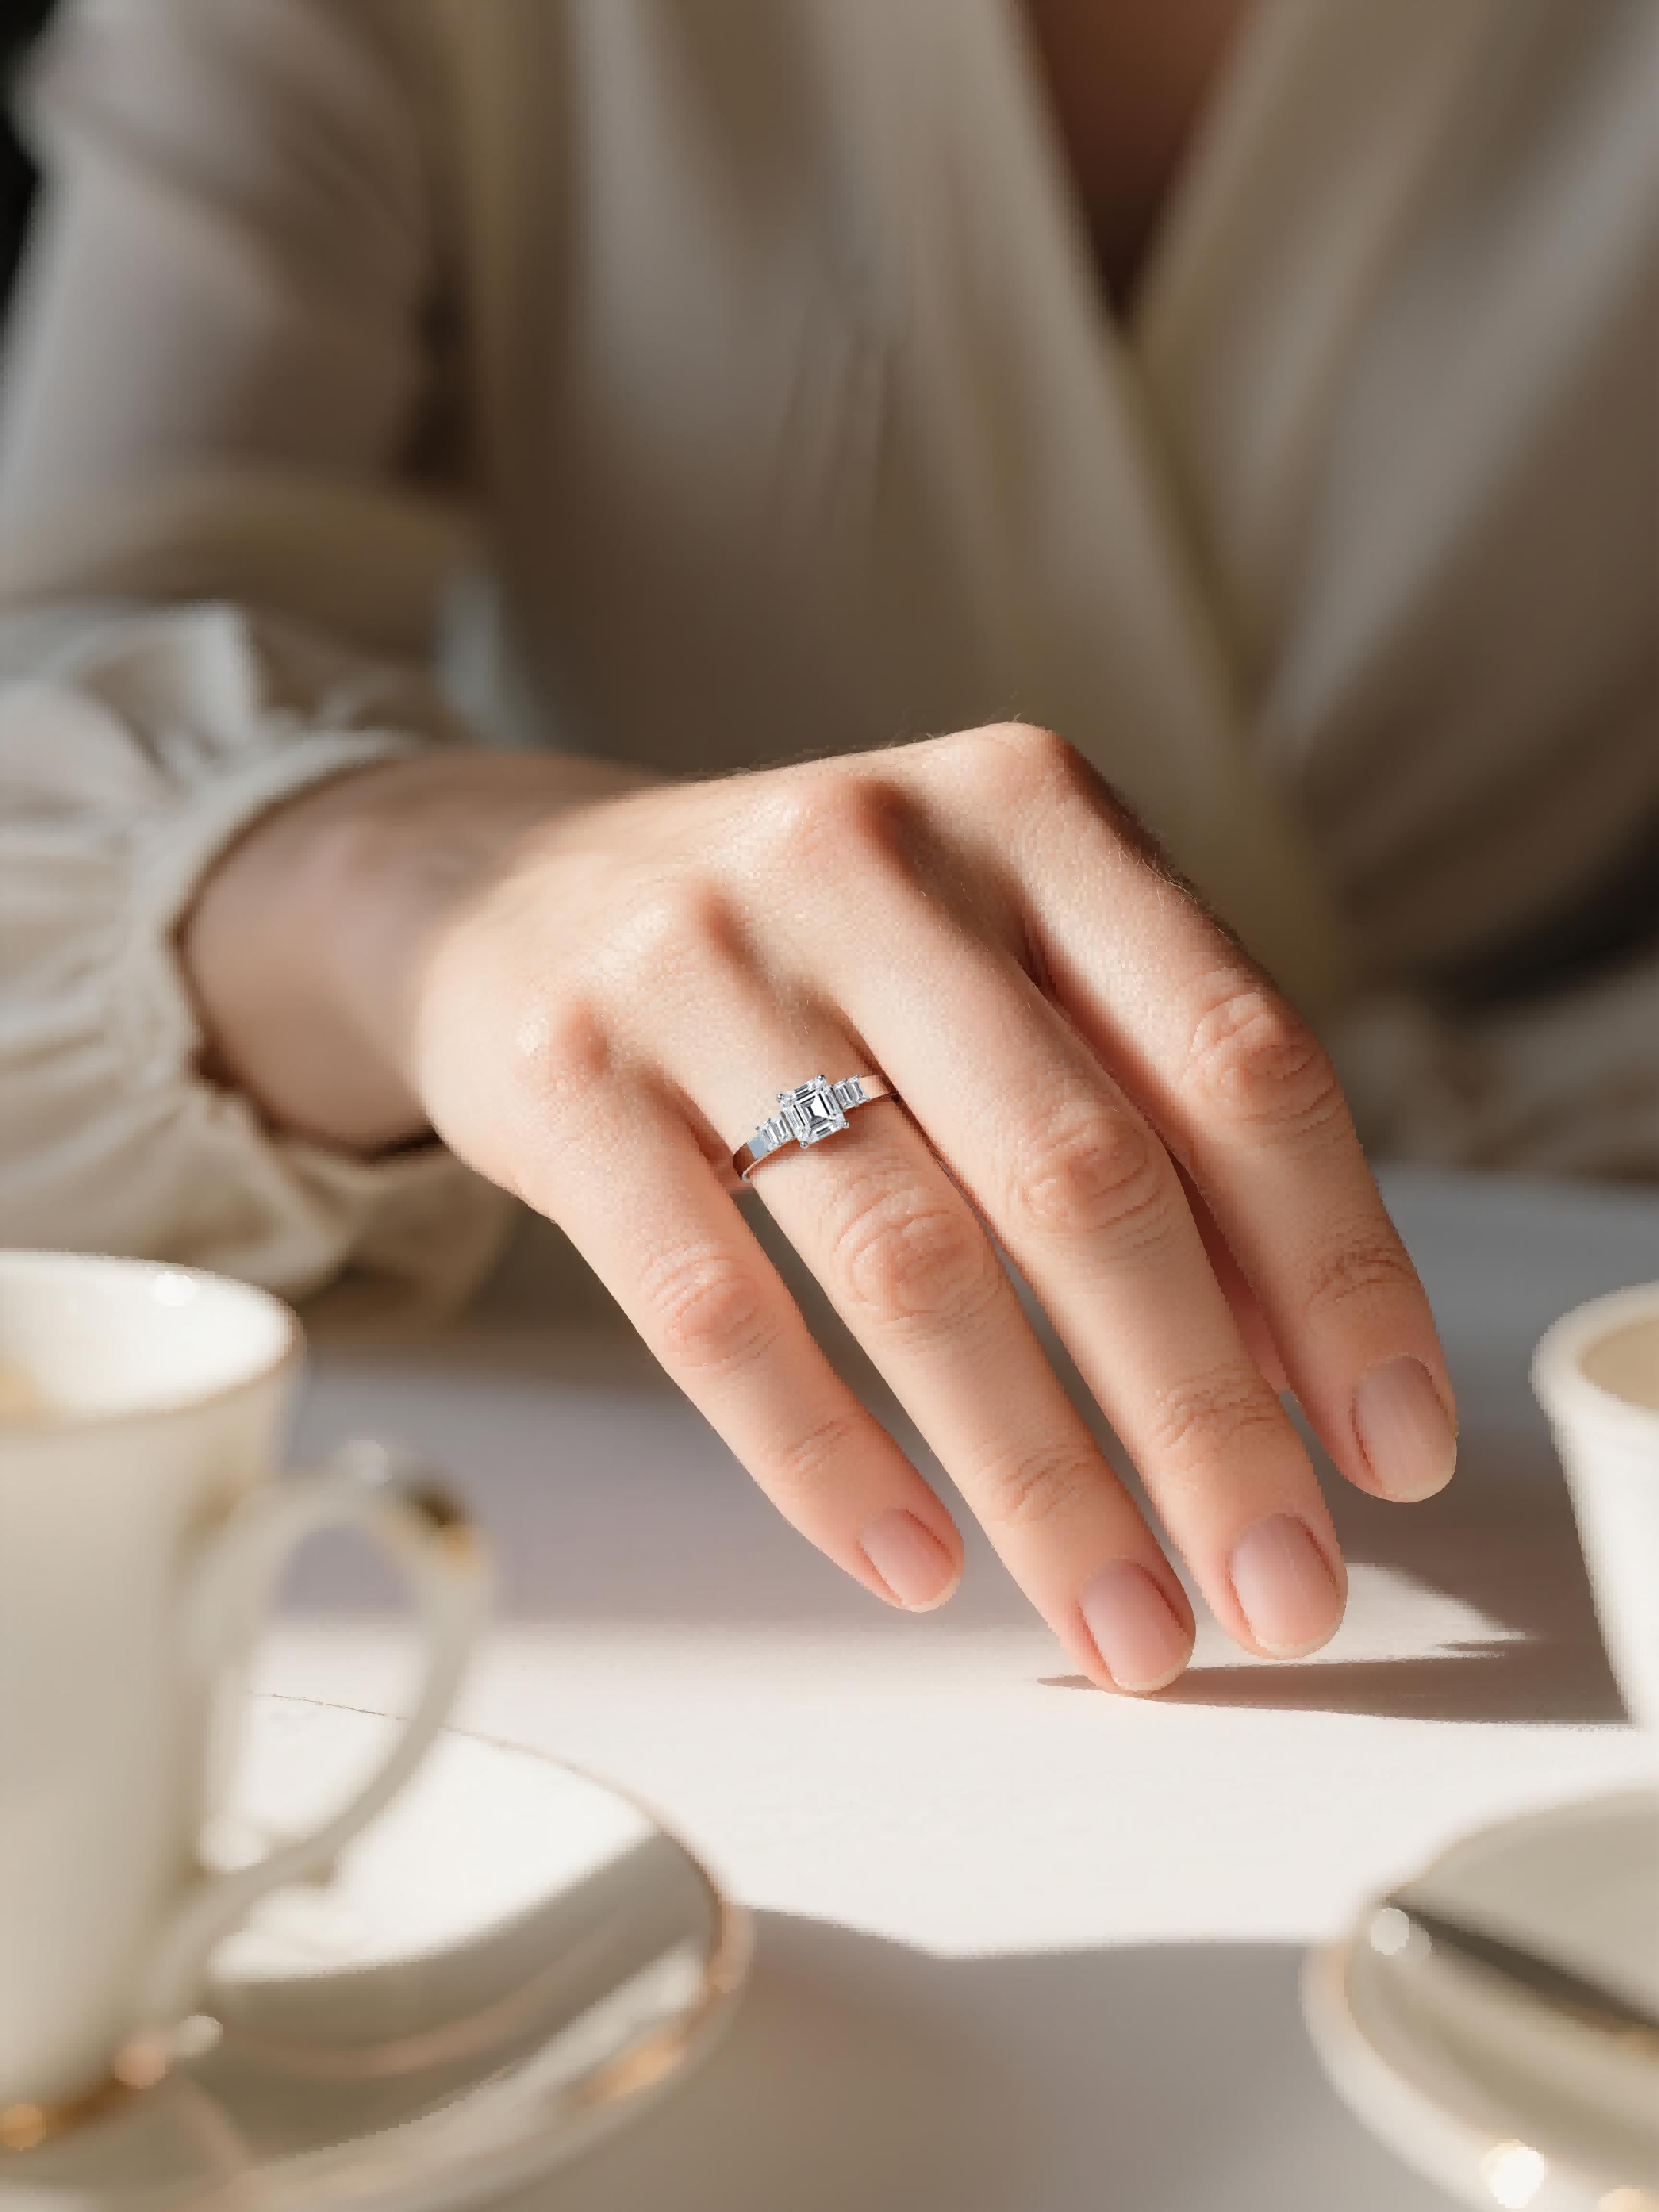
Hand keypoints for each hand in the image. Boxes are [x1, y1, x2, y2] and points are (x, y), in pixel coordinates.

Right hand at [191, 726, 1457, 1690]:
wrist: (514, 893)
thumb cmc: (815, 954)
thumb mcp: (997, 955)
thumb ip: (1147, 1108)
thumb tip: (1300, 1370)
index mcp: (1031, 814)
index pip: (1239, 1064)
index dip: (1338, 1274)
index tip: (1390, 1452)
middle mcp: (873, 862)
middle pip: (1086, 1179)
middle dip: (1203, 1419)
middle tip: (1275, 1592)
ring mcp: (704, 964)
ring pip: (909, 1263)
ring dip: (1038, 1480)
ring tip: (1120, 1622)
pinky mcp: (566, 1080)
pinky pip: (714, 1310)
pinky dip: (826, 1461)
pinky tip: (914, 1564)